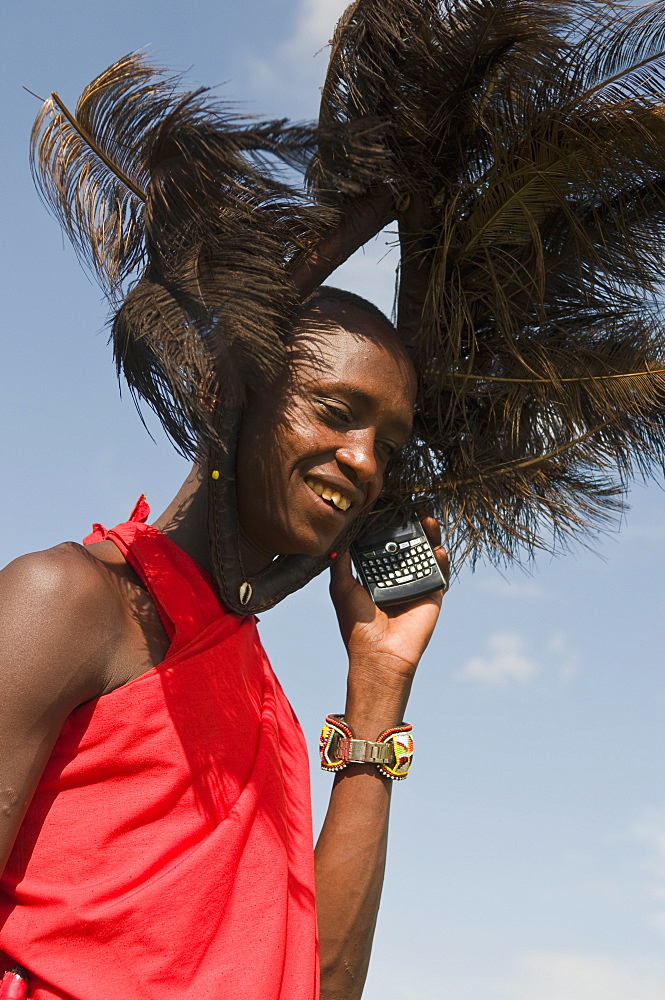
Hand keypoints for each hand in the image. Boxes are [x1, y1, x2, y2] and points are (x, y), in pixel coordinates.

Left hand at [329, 517, 449, 683]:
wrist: (379, 653)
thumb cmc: (357, 625)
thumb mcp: (341, 587)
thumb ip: (340, 562)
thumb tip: (337, 536)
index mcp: (376, 575)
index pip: (385, 545)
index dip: (388, 526)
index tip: (390, 507)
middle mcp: (397, 577)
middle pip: (408, 545)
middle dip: (412, 526)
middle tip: (415, 507)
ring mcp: (416, 585)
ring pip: (426, 554)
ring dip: (430, 535)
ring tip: (429, 519)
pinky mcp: (433, 595)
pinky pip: (440, 572)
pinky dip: (441, 558)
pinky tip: (438, 547)